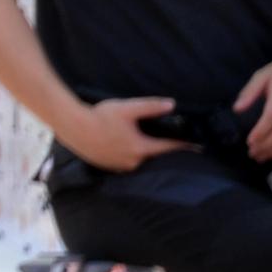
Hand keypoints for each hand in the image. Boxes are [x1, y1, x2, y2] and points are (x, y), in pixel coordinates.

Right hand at [68, 96, 194, 172]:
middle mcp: (133, 161)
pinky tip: (120, 144)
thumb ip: (150, 107)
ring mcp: (120, 166)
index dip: (184, 145)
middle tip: (160, 136)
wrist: (71, 126)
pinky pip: (125, 162)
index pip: (168, 147)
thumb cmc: (99, 116)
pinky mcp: (108, 166)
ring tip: (136, 139)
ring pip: (138, 159)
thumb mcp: (127, 108)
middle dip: (158, 146)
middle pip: (153, 154)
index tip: (199, 147)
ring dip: (141, 150)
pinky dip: (127, 154)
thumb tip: (172, 105)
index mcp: (141, 148)